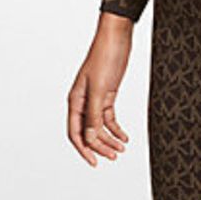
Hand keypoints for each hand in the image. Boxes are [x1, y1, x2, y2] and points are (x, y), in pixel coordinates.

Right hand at [67, 12, 133, 165]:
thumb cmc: (105, 57)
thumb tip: (90, 138)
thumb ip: (94, 115)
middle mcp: (83, 102)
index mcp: (75, 101)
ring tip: (122, 148)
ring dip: (109, 138)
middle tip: (114, 156)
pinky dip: (116, 128)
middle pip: (88, 132)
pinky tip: (124, 136)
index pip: (75, 133)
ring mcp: (95, 98)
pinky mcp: (107, 93)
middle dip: (100, 146)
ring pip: (99, 126)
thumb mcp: (100, 89)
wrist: (117, 37)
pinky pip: (108, 117)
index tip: (94, 162)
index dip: (84, 150)